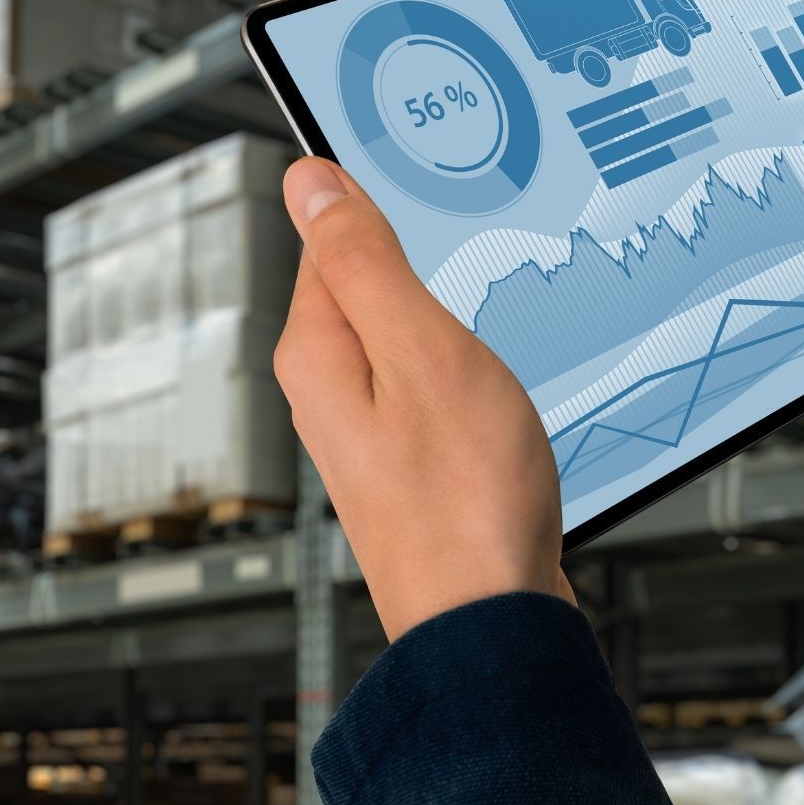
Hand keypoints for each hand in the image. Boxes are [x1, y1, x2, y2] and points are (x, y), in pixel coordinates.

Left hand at [275, 157, 574, 641]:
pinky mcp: (408, 464)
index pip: (327, 237)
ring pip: (400, 336)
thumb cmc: (464, 497)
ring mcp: (367, 432)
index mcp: (317, 352)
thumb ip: (364, 261)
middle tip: (473, 234)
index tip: (428, 183)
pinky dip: (461, 366)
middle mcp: (328, 392)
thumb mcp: (420, 349)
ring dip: (443, 314)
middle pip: (363, 285)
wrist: (492, 625)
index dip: (377, 201)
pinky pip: (425, 384)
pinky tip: (495, 376)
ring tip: (490, 305)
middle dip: (414, 256)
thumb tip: (307, 180)